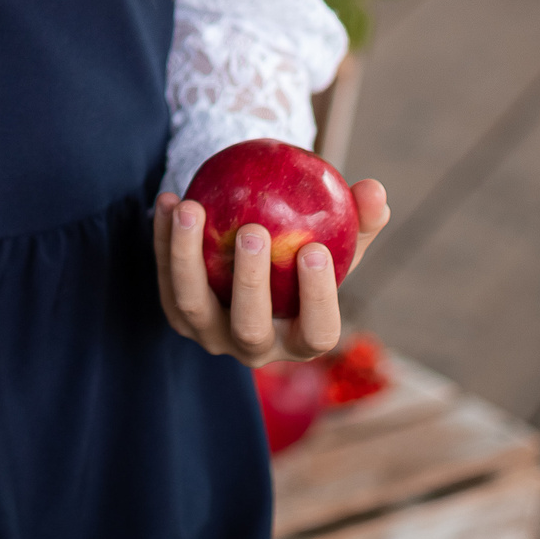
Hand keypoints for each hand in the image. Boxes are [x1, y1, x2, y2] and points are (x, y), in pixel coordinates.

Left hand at [152, 180, 391, 362]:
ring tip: (192, 207)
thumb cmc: (304, 252)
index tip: (314, 249)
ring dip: (188, 256)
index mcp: (301, 340)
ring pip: (193, 305)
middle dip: (251, 282)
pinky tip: (168, 200)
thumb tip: (375, 191)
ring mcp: (211, 335)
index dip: (318, 299)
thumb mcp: (336, 239)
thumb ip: (359, 220)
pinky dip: (164, 240)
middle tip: (254, 230)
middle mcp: (255, 348)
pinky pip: (165, 278)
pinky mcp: (177, 315)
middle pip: (250, 328)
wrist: (249, 262)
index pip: (317, 334)